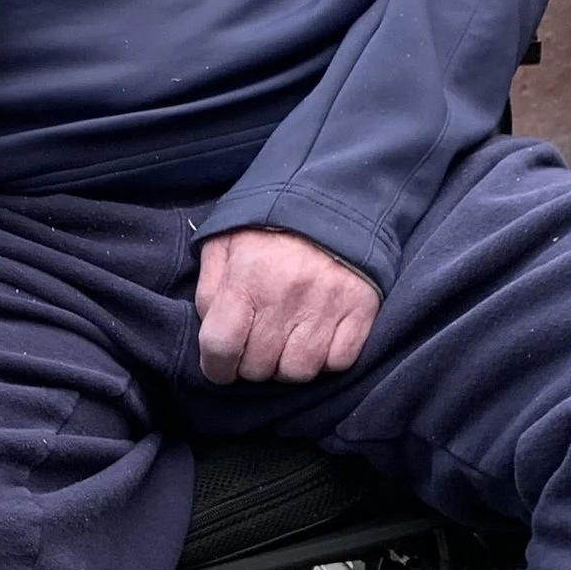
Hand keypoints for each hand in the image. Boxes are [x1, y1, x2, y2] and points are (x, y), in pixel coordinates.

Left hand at [196, 228, 379, 385]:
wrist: (334, 197)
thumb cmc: (269, 226)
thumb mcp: (224, 244)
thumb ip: (209, 289)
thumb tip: (211, 331)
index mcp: (247, 277)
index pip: (221, 346)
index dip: (215, 368)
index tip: (220, 368)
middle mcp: (287, 296)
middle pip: (259, 367)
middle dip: (250, 364)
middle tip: (255, 344)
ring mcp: (327, 306)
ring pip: (298, 372)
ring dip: (287, 365)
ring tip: (285, 342)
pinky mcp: (361, 310)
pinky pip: (338, 362)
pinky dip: (325, 358)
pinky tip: (316, 337)